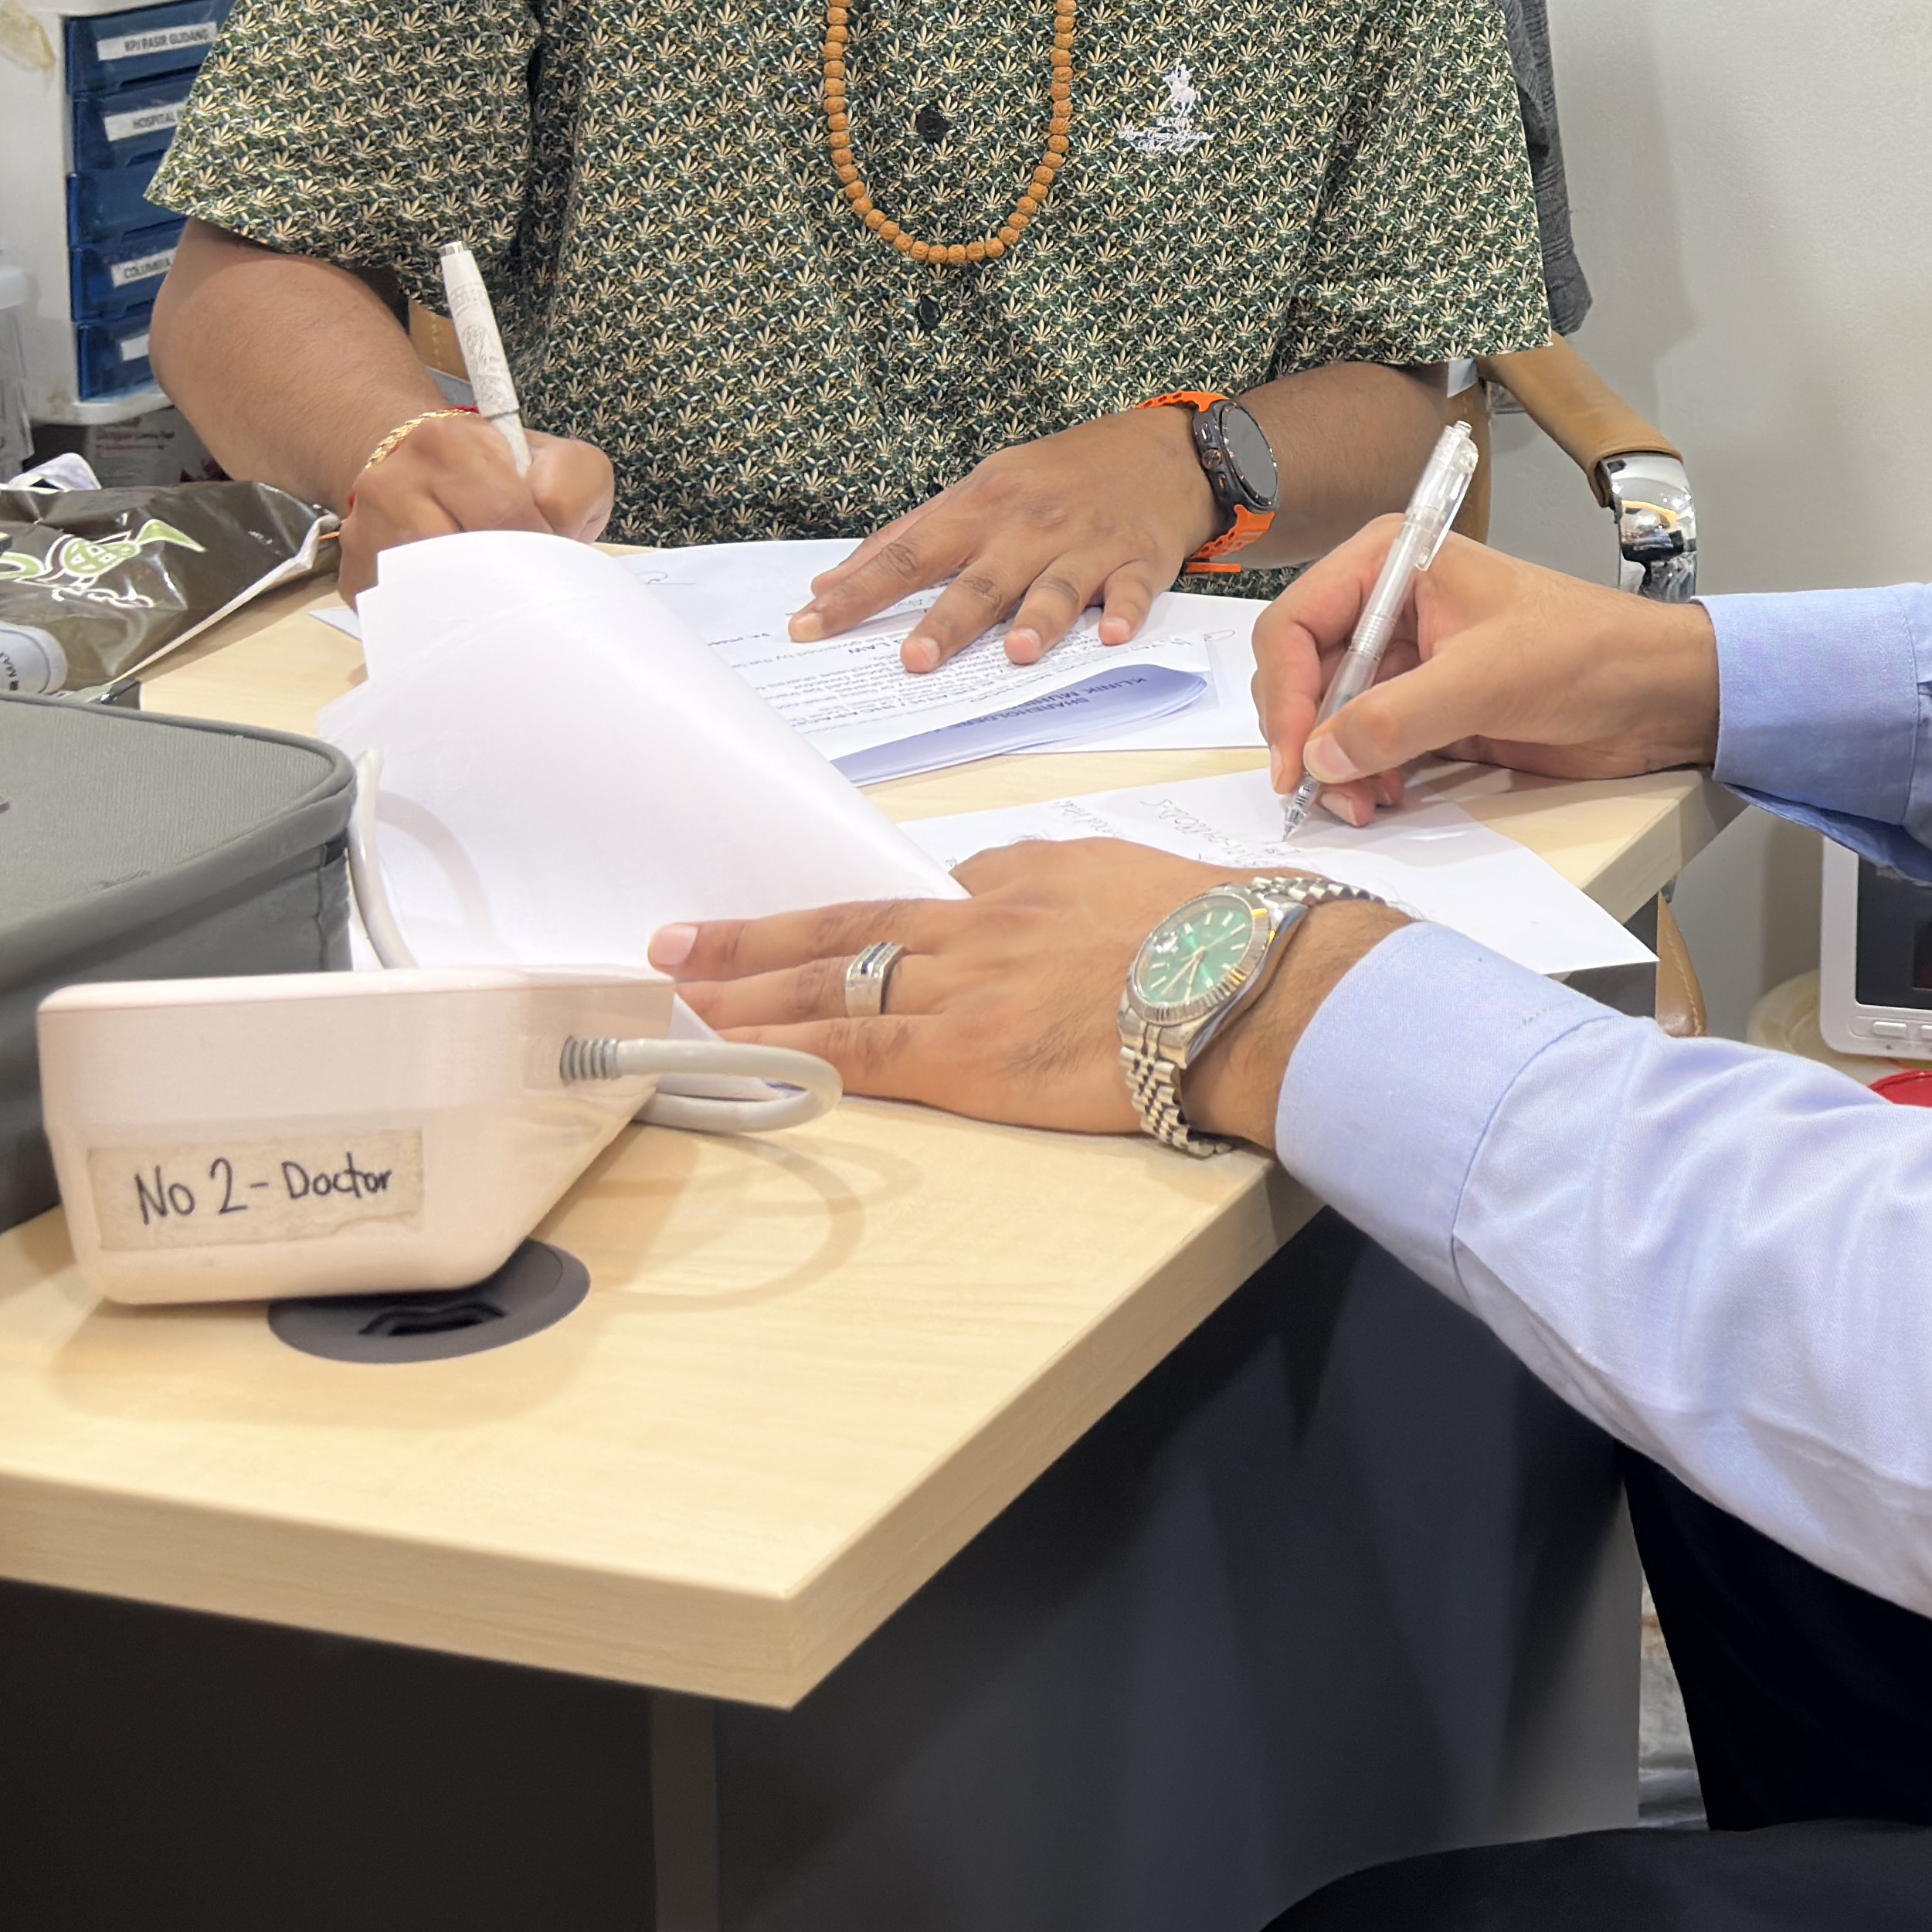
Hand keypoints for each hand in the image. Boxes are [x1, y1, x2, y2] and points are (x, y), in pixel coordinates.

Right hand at [337, 415, 618, 595]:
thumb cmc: (499, 471)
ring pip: (433, 589)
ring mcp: (364, 531)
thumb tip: (552, 537)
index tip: (552, 552)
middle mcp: (391, 482)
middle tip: (527, 578)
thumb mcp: (554, 459)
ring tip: (496, 586)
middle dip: (506, 574)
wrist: (420, 468)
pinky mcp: (354, 573)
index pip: (505, 514)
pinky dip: (439, 612)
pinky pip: (403, 611)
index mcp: (447, 443)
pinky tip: (459, 597)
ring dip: (474, 597)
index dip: (541, 544)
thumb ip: (570, 488)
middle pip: (462, 557)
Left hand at [649, 838, 1401, 1147]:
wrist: (1250, 983)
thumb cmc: (1224, 937)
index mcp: (1031, 880)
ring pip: (835, 984)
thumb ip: (1076, 886)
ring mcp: (966, 986)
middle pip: (852, 925)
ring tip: (682, 988)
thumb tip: (1029, 886)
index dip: (868, 918)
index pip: (936, 894)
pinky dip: (787, 1050)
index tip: (824, 931)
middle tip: (681, 937)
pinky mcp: (965, 1052)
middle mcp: (981, 921)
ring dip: (749, 988)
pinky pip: (855, 1051)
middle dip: (760, 937)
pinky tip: (737, 1051)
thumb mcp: (1143, 879)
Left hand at [804, 407, 1213, 674]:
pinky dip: (1123, 611)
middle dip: (947, 621)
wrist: (1160, 450)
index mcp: (981, 507)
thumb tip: (829, 580)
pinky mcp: (1138, 559)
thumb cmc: (1058, 476)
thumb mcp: (981, 488)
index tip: (809, 624)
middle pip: (981, 581)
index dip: (857, 592)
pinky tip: (1112, 633)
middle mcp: (1029, 525)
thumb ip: (908, 536)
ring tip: (1019, 652)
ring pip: (1055, 586)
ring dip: (1039, 619)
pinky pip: (1130, 590)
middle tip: (915, 660)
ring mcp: (1086, 543)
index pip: (907, 554)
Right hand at [1258, 522, 1718, 823]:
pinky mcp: (1430, 706)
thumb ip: (1396, 718)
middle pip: (1305, 674)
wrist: (1657, 693)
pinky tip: (1385, 799)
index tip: (1295, 760)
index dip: (1282, 694)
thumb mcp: (1486, 680)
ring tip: (1363, 808)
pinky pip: (1372, 744)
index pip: (1295, 624)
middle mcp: (1389, 606)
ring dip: (1338, 768)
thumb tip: (1322, 756)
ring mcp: (1409, 660)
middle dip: (1310, 738)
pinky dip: (1367, 777)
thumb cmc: (1589, 652)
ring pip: (1334, 717)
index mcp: (1393, 563)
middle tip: (1324, 796)